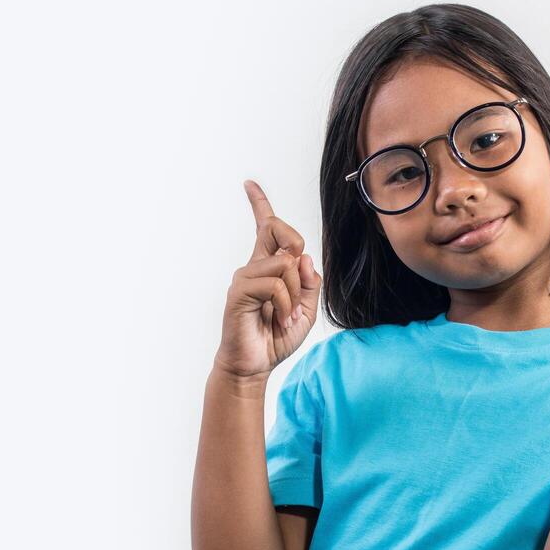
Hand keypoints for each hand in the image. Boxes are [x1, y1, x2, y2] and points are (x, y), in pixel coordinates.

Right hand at [212, 179, 322, 381]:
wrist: (254, 365)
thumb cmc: (276, 337)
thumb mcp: (306, 309)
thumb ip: (310, 282)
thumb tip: (303, 257)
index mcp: (268, 267)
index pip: (264, 228)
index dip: (258, 204)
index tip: (249, 184)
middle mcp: (253, 266)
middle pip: (276, 227)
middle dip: (295, 243)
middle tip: (298, 279)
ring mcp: (244, 276)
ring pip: (285, 263)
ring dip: (295, 294)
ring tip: (287, 316)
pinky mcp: (239, 291)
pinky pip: (275, 285)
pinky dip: (286, 305)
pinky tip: (279, 320)